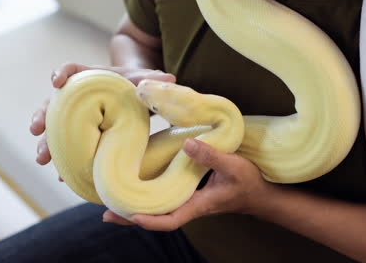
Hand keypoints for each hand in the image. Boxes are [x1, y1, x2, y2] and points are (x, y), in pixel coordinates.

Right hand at [30, 63, 175, 179]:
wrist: (135, 96)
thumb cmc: (135, 84)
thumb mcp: (144, 80)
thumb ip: (153, 80)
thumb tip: (170, 80)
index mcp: (90, 78)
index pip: (72, 70)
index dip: (61, 73)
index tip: (56, 82)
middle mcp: (77, 97)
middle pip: (53, 104)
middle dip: (43, 117)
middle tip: (36, 130)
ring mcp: (75, 118)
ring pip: (54, 129)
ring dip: (47, 143)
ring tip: (43, 159)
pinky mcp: (81, 136)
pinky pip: (68, 148)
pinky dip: (65, 161)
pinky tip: (64, 177)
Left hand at [103, 138, 277, 230]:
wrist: (259, 194)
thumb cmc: (249, 184)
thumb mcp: (233, 166)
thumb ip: (211, 156)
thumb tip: (187, 144)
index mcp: (199, 205)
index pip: (171, 220)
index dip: (151, 221)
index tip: (133, 215)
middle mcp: (189, 205)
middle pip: (156, 218)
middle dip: (131, 217)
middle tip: (106, 213)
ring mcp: (187, 199)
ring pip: (157, 208)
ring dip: (135, 206)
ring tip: (112, 199)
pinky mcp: (188, 191)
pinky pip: (164, 196)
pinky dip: (148, 194)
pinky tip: (137, 184)